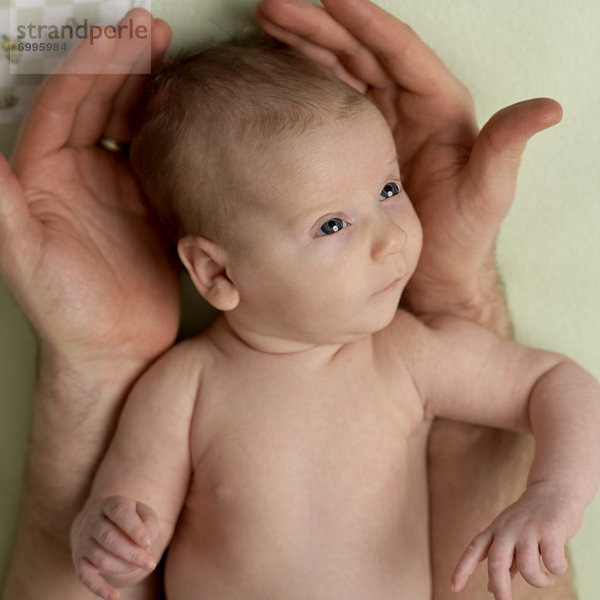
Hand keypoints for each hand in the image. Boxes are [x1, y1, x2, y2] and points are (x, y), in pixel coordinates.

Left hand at [0, 9, 178, 370]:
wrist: (115, 348)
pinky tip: (186, 113)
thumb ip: (0, 199)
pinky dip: (172, 131)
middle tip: (150, 29)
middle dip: (123, 63)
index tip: (116, 37)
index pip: (65, 105)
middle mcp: (79, 176)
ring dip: (148, 88)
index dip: (89, 66)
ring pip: (131, 124)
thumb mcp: (23, 253)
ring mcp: (117, 190)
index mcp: (43, 177)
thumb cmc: (65, 309)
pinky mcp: (150, 208)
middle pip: (99, 103)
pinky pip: (160, 158)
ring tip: (171, 55)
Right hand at [72, 496, 159, 599]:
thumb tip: (145, 542)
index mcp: (111, 504)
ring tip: (139, 566)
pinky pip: (86, 577)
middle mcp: (93, 520)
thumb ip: (149, 523)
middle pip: (110, 538)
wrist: (107, 524)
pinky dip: (100, 588)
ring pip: (101, 558)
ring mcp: (83, 540)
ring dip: (124, 567)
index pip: (120, 513)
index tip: (148, 543)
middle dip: (132, 553)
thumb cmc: (132, 520)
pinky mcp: (79, 560)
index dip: (134, 528)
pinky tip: (115, 596)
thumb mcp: (144, 515)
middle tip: (151, 563)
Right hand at [254, 0, 561, 312]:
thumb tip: (546, 109)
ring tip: (268, 24)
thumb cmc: (461, 239)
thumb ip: (505, 151)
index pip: (400, 53)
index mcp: (440, 108)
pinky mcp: (360, 146)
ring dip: (305, 46)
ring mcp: (382, 125)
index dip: (366, 23)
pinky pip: (330, 104)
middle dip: (319, 27)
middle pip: (361, 53)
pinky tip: (280, 71)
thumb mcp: (487, 197)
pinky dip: (305, 83)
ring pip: (341, 71)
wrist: (434, 274)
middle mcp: (410, 108)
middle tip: (275, 8)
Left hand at [451, 484, 577, 599]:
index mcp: (495, 530)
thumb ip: (503, 561)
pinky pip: (553, 562)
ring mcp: (528, 528)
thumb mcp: (512, 536)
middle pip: (496, 561)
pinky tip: (558, 565)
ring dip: (538, 581)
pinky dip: (557, 569)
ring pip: (527, 566)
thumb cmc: (531, 519)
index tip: (453, 586)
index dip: (463, 568)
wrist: (555, 490)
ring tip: (546, 580)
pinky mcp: (551, 529)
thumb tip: (489, 588)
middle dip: (499, 587)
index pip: (474, 549)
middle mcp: (508, 528)